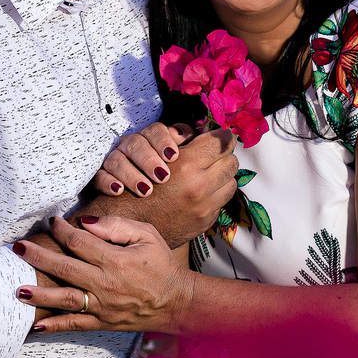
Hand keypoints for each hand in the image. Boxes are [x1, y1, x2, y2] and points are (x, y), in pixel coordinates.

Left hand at [14, 216, 194, 333]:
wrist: (176, 300)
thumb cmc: (161, 264)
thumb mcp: (146, 235)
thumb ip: (117, 226)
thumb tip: (86, 223)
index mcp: (116, 260)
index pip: (80, 241)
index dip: (62, 230)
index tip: (51, 221)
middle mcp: (106, 284)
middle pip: (65, 268)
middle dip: (39, 257)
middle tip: (18, 247)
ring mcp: (103, 306)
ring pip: (65, 299)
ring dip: (40, 294)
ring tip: (17, 289)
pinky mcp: (102, 322)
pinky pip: (75, 324)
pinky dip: (55, 325)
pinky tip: (36, 325)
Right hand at [77, 128, 238, 248]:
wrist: (125, 226)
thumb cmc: (132, 185)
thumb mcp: (149, 151)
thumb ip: (178, 138)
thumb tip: (201, 131)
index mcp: (188, 164)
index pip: (222, 142)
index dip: (221, 136)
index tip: (221, 136)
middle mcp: (200, 186)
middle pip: (232, 161)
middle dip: (223, 156)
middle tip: (214, 155)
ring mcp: (204, 207)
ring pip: (231, 182)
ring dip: (221, 176)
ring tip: (207, 175)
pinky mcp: (205, 222)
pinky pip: (222, 201)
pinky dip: (214, 194)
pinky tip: (199, 192)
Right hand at [94, 122, 192, 196]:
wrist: (147, 204)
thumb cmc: (167, 175)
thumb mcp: (181, 160)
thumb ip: (185, 144)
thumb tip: (182, 134)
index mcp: (150, 138)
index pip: (154, 130)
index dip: (163, 140)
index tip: (173, 155)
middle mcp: (130, 146)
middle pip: (135, 143)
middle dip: (149, 160)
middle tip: (163, 176)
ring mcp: (114, 160)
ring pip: (117, 160)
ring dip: (131, 174)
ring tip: (146, 190)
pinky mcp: (101, 177)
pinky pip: (99, 176)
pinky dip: (108, 183)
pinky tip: (119, 191)